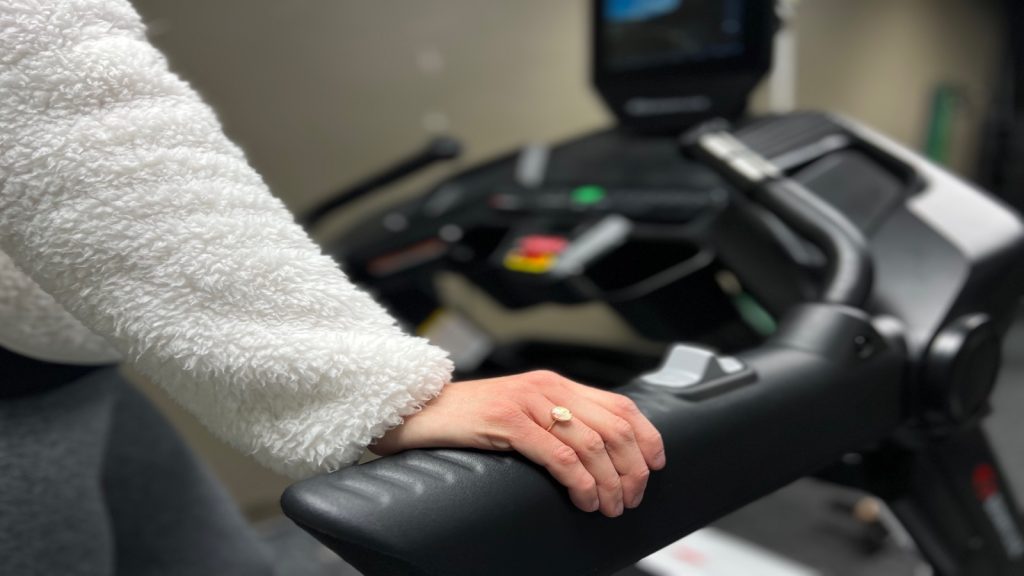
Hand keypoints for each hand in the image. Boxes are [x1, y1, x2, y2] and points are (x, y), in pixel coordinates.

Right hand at [371, 370, 665, 516]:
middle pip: (614, 428)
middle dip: (632, 469)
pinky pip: (560, 455)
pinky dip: (581, 483)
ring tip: (609, 507)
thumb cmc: (468, 420)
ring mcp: (528, 402)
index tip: (655, 466)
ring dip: (610, 484)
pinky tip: (584, 500)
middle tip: (630, 498)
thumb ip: (556, 422)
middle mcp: (548, 387)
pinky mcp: (507, 421)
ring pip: (592, 445)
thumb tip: (598, 455)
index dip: (647, 438)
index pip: (621, 405)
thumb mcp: (521, 413)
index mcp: (557, 384)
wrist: (418, 411)